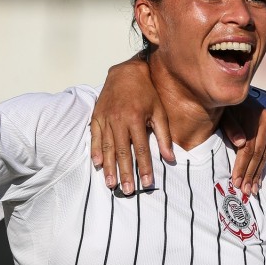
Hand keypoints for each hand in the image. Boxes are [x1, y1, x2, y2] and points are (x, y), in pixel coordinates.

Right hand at [90, 56, 172, 192]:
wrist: (126, 73)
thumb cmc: (146, 93)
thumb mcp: (160, 111)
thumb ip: (164, 135)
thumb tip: (170, 158)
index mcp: (136, 119)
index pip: (141, 149)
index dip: (144, 168)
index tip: (147, 183)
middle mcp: (119, 120)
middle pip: (122, 152)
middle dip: (125, 173)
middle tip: (127, 191)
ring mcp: (106, 118)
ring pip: (107, 148)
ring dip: (109, 168)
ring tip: (111, 184)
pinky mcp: (97, 116)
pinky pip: (95, 137)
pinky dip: (95, 151)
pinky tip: (97, 164)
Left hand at [220, 97, 265, 194]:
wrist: (232, 91)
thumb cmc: (225, 106)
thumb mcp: (224, 115)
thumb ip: (231, 128)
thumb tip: (240, 143)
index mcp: (259, 116)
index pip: (250, 148)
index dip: (243, 166)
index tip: (236, 182)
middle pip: (259, 153)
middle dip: (251, 173)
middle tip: (245, 191)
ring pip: (265, 154)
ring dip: (257, 173)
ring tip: (252, 190)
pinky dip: (261, 166)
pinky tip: (258, 179)